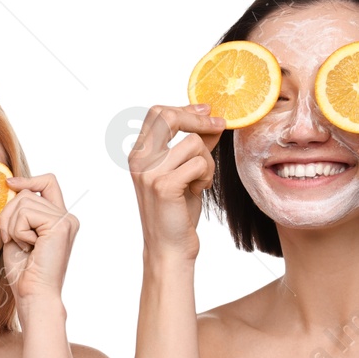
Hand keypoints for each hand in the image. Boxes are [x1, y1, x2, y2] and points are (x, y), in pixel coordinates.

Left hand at [0, 173, 76, 314]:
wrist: (33, 294)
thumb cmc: (24, 272)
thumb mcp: (17, 234)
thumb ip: (18, 212)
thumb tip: (10, 186)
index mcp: (59, 219)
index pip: (48, 182)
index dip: (28, 179)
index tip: (8, 183)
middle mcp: (67, 217)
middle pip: (28, 193)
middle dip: (8, 214)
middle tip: (9, 239)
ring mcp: (66, 220)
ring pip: (24, 201)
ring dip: (11, 225)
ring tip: (22, 246)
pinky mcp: (60, 225)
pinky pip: (25, 214)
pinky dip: (18, 231)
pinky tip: (28, 248)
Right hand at [127, 104, 222, 261]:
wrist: (170, 249)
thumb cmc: (177, 213)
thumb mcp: (185, 173)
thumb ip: (194, 147)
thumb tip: (212, 121)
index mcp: (139, 154)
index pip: (158, 113)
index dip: (186, 108)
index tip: (209, 111)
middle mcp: (139, 160)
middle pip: (168, 116)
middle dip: (199, 120)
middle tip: (219, 127)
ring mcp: (149, 172)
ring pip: (193, 143)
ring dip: (208, 161)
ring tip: (201, 181)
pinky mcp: (164, 186)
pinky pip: (200, 163)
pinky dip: (206, 176)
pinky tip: (198, 190)